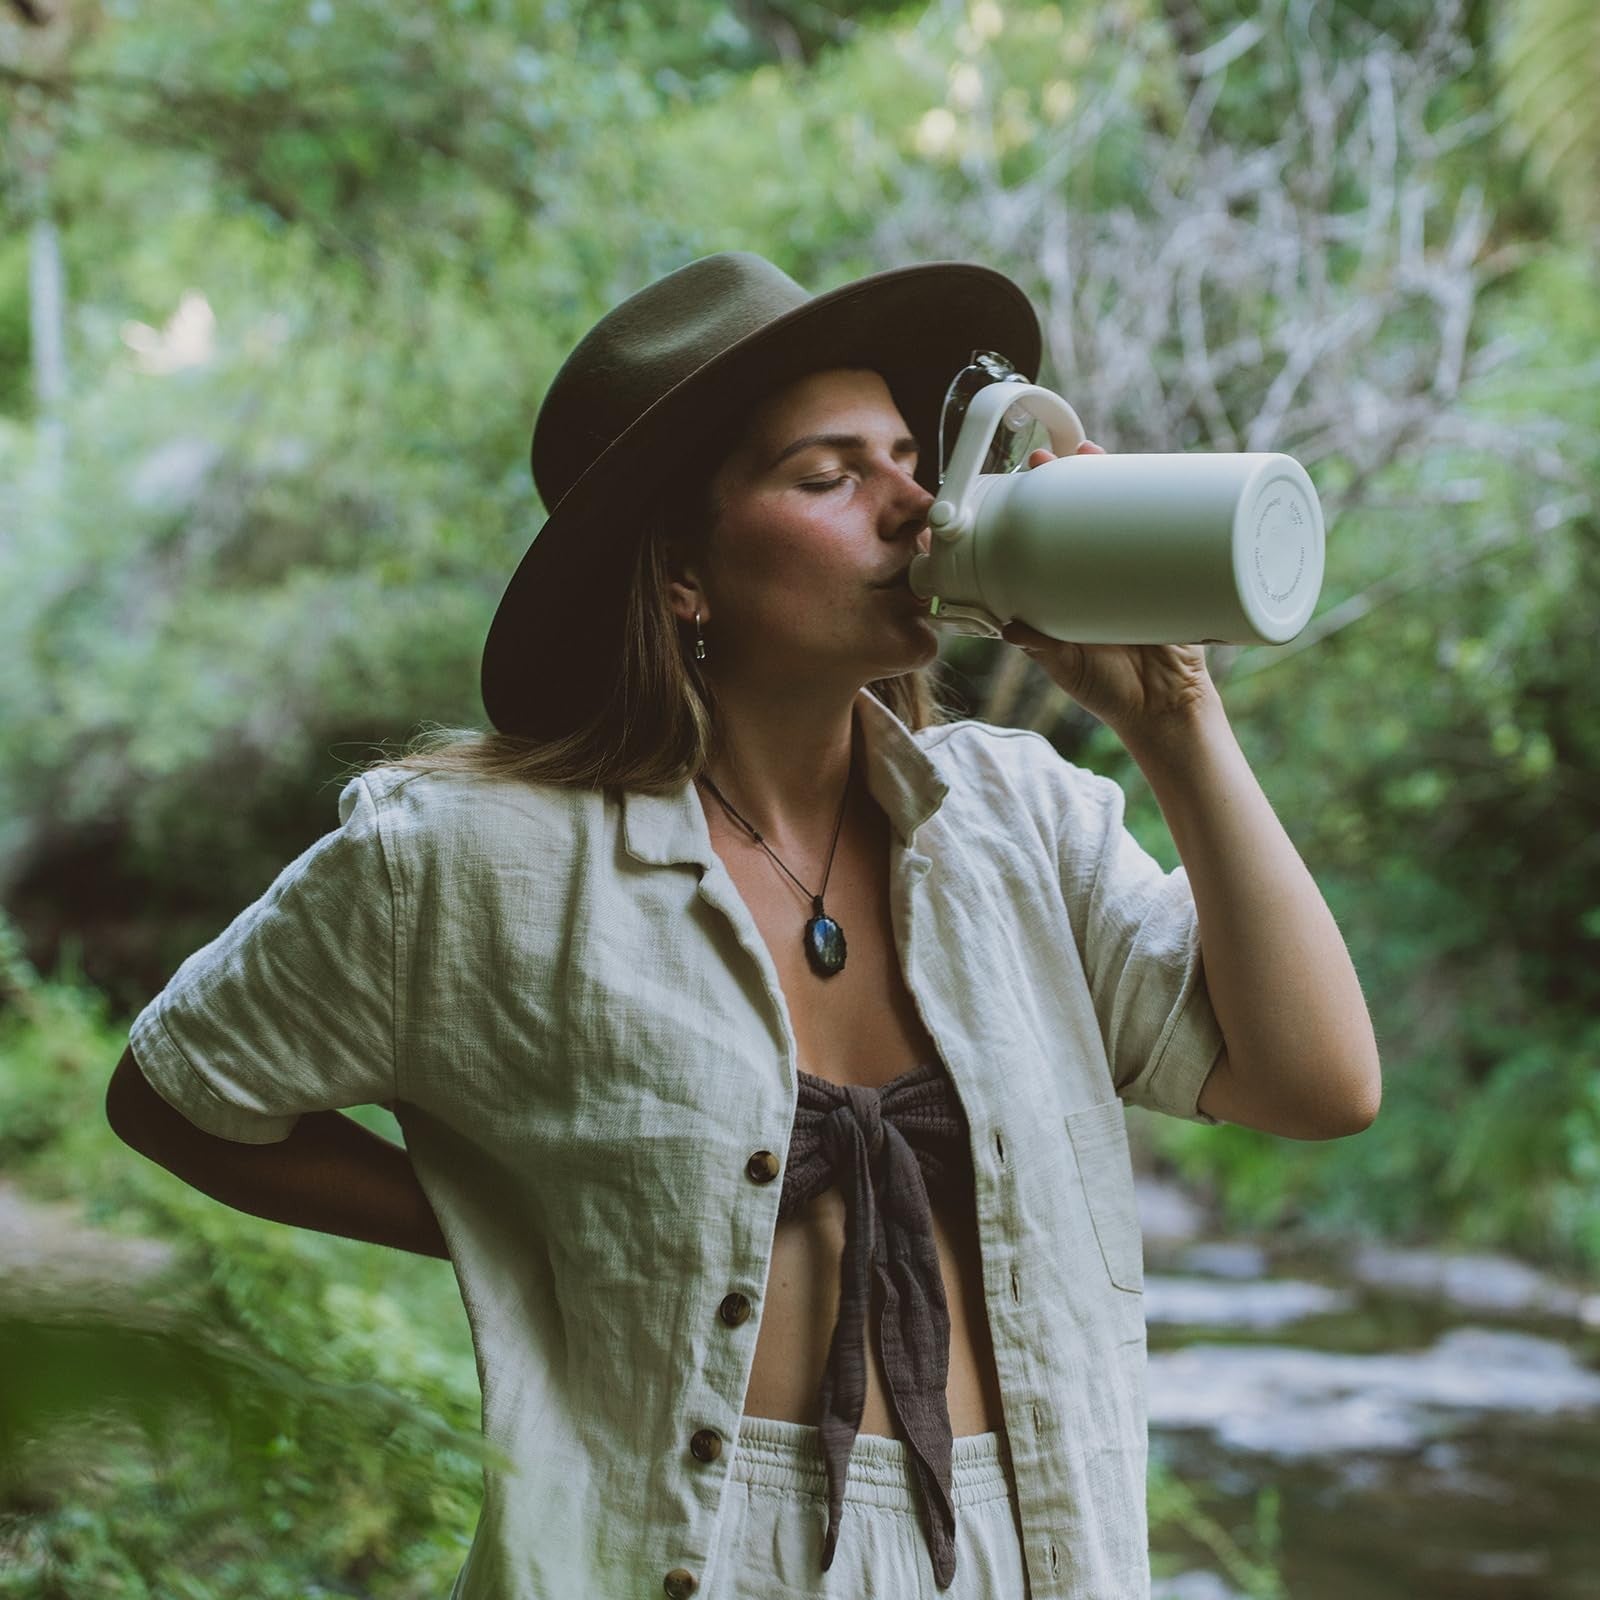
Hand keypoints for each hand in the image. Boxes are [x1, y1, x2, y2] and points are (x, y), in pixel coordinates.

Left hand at [998, 443, 1215, 736]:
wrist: (1167, 710)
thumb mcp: (1066, 667)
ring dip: (1107, 477)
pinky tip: (1152, 476)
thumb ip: (1041, 647)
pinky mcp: (1173, 575)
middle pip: (1083, 514)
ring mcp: (1136, 571)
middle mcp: (1099, 574)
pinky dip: (1159, 504)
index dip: (1031, 512)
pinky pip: (1163, 533)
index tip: (1012, 489)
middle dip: (1068, 479)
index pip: (1046, 539)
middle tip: (1050, 456)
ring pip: (1119, 513)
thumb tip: (1010, 626)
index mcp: (1069, 592)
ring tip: (1090, 452)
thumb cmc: (1110, 692)